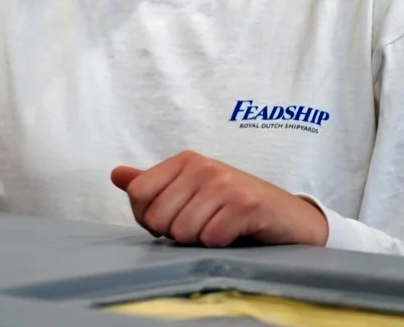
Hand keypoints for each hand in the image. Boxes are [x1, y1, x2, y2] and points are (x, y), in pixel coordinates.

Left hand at [110, 151, 327, 247]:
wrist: (287, 216)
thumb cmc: (233, 206)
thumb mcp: (191, 190)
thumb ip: (152, 184)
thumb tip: (116, 175)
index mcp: (184, 160)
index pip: (138, 194)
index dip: (149, 218)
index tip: (174, 217)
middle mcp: (203, 166)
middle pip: (158, 217)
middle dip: (176, 232)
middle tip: (202, 224)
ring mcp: (225, 183)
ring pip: (182, 231)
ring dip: (200, 240)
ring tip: (219, 228)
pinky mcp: (245, 204)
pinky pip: (210, 238)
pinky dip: (220, 244)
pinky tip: (234, 233)